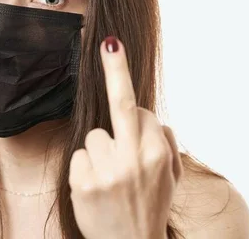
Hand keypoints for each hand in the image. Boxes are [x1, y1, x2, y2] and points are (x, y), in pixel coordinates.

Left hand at [69, 36, 181, 238]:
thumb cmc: (149, 206)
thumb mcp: (170, 178)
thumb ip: (164, 145)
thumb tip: (151, 117)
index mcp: (157, 154)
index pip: (142, 112)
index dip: (137, 118)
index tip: (115, 54)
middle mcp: (134, 158)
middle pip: (122, 104)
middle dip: (116, 70)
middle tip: (110, 43)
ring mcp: (107, 170)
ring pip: (93, 135)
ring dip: (99, 152)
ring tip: (109, 180)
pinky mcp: (83, 181)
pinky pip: (78, 156)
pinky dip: (85, 169)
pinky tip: (95, 188)